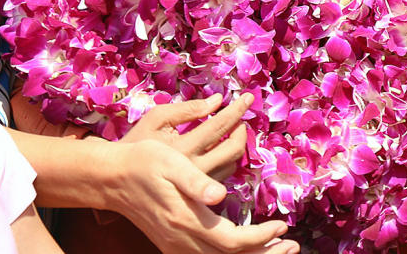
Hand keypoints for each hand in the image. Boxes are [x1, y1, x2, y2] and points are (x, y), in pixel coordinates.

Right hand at [105, 95, 299, 253]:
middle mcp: (182, 239)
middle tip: (294, 244)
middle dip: (266, 253)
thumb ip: (197, 182)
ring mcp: (176, 245)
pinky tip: (249, 246)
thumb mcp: (172, 163)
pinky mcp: (173, 243)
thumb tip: (219, 194)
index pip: (232, 241)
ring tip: (280, 247)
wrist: (113, 177)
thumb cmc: (146, 163)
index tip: (282, 225)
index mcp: (187, 219)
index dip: (261, 237)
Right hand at [121, 93, 250, 180]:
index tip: (248, 97)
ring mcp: (196, 189)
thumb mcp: (156, 119)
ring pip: (232, 166)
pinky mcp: (197, 198)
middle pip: (234, 149)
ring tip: (232, 132)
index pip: (220, 126)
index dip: (237, 109)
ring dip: (237, 146)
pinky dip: (227, 162)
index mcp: (181, 150)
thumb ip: (187, 109)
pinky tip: (220, 152)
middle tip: (240, 119)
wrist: (116, 180)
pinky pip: (222, 179)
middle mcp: (193, 172)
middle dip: (242, 129)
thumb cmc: (136, 145)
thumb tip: (216, 100)